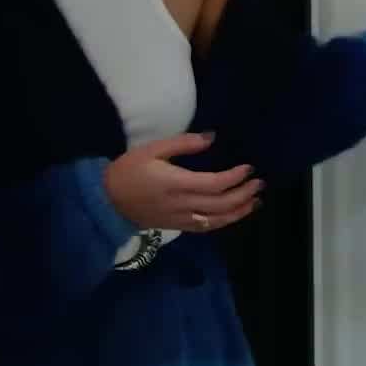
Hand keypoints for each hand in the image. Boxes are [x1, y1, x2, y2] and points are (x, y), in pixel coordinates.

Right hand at [102, 132, 262, 233]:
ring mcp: (180, 219)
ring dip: (239, 211)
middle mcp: (182, 204)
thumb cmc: (128, 170)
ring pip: (216, 220)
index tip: (249, 168)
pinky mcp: (176, 227)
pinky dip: (223, 222)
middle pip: (220, 204)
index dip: (235, 177)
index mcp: (176, 183)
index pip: (214, 184)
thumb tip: (211, 138)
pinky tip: (233, 215)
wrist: (106, 201)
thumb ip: (183, 144)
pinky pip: (205, 227)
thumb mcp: (152, 149)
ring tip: (255, 201)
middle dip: (243, 194)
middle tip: (259, 184)